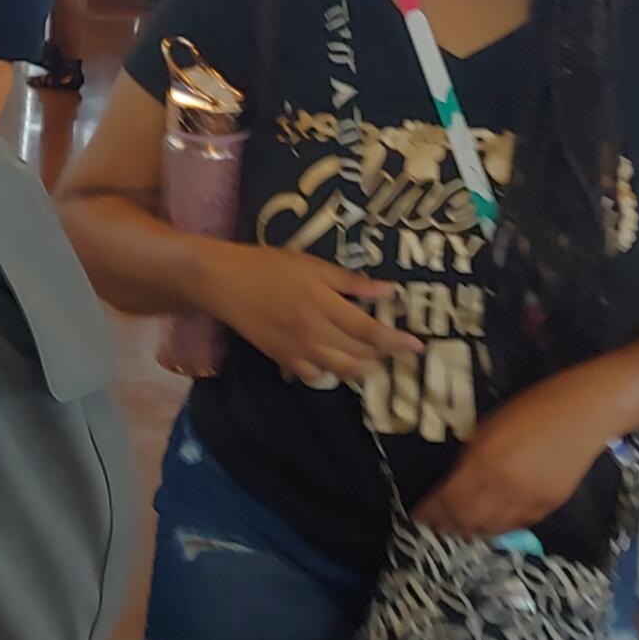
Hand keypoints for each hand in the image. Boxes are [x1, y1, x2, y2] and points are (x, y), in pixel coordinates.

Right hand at [197, 244, 421, 386]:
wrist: (220, 281)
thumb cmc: (266, 265)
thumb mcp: (310, 264)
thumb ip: (349, 282)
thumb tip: (387, 292)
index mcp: (323, 305)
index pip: (369, 331)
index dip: (396, 340)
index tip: (418, 346)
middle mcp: (314, 333)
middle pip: (359, 354)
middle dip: (382, 356)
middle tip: (395, 350)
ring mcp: (296, 349)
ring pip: (339, 370)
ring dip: (360, 369)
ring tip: (370, 362)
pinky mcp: (280, 357)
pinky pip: (313, 375)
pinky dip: (329, 373)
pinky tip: (333, 365)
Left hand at [417, 379, 613, 536]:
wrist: (582, 413)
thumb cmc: (529, 409)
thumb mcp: (486, 428)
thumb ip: (469, 459)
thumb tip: (452, 482)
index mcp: (483, 462)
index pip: (447, 499)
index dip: (429, 511)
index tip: (416, 514)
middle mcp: (505, 487)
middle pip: (467, 520)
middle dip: (446, 526)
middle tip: (434, 525)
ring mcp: (530, 499)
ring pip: (492, 529)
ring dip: (470, 531)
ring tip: (457, 529)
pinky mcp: (550, 505)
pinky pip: (518, 525)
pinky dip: (499, 528)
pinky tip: (489, 525)